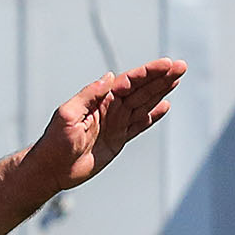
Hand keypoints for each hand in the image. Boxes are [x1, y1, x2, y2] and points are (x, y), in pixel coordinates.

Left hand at [25, 60, 186, 192]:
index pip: (129, 82)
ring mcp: (115, 124)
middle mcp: (110, 108)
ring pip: (143, 104)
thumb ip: (89, 95)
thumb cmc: (54, 142)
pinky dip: (152, 116)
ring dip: (160, 92)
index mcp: (100, 100)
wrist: (52, 170)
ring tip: (177, 80)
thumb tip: (109, 77)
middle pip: (141, 89)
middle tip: (181, 66)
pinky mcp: (118, 139)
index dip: (148, 72)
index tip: (166, 64)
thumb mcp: (68, 115)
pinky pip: (139, 125)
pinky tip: (164, 107)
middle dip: (161, 78)